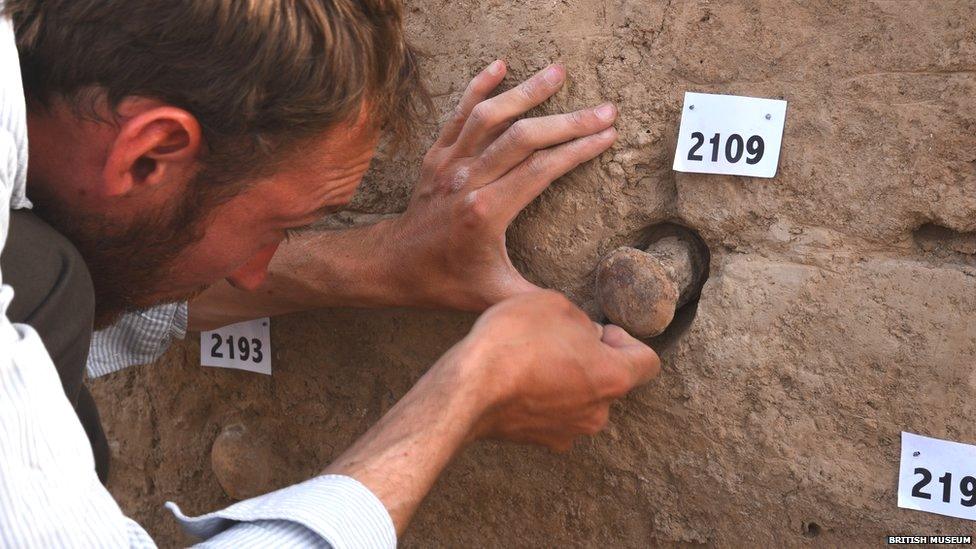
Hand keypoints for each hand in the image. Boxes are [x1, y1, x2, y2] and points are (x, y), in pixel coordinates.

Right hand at [324, 290, 658, 532]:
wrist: (469, 388)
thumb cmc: (514, 340)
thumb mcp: (554, 304)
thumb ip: (580, 320)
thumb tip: (584, 333)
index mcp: (613, 377)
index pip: (647, 361)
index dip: (627, 340)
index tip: (601, 331)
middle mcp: (598, 412)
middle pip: (611, 381)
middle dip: (593, 359)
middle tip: (560, 340)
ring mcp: (568, 432)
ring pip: (581, 400)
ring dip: (568, 380)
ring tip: (534, 359)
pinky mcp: (540, 441)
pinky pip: (553, 415)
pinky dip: (544, 399)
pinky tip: (518, 381)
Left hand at [388, 60, 618, 310]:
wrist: (392, 265)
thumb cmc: (444, 282)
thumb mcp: (494, 297)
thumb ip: (537, 300)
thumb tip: (581, 314)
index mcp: (486, 212)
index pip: (541, 170)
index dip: (578, 150)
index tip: (608, 135)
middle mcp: (468, 180)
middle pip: (524, 138)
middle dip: (568, 121)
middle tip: (605, 108)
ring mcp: (449, 164)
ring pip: (491, 116)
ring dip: (527, 92)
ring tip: (558, 72)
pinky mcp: (437, 155)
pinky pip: (458, 113)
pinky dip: (478, 87)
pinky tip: (500, 66)